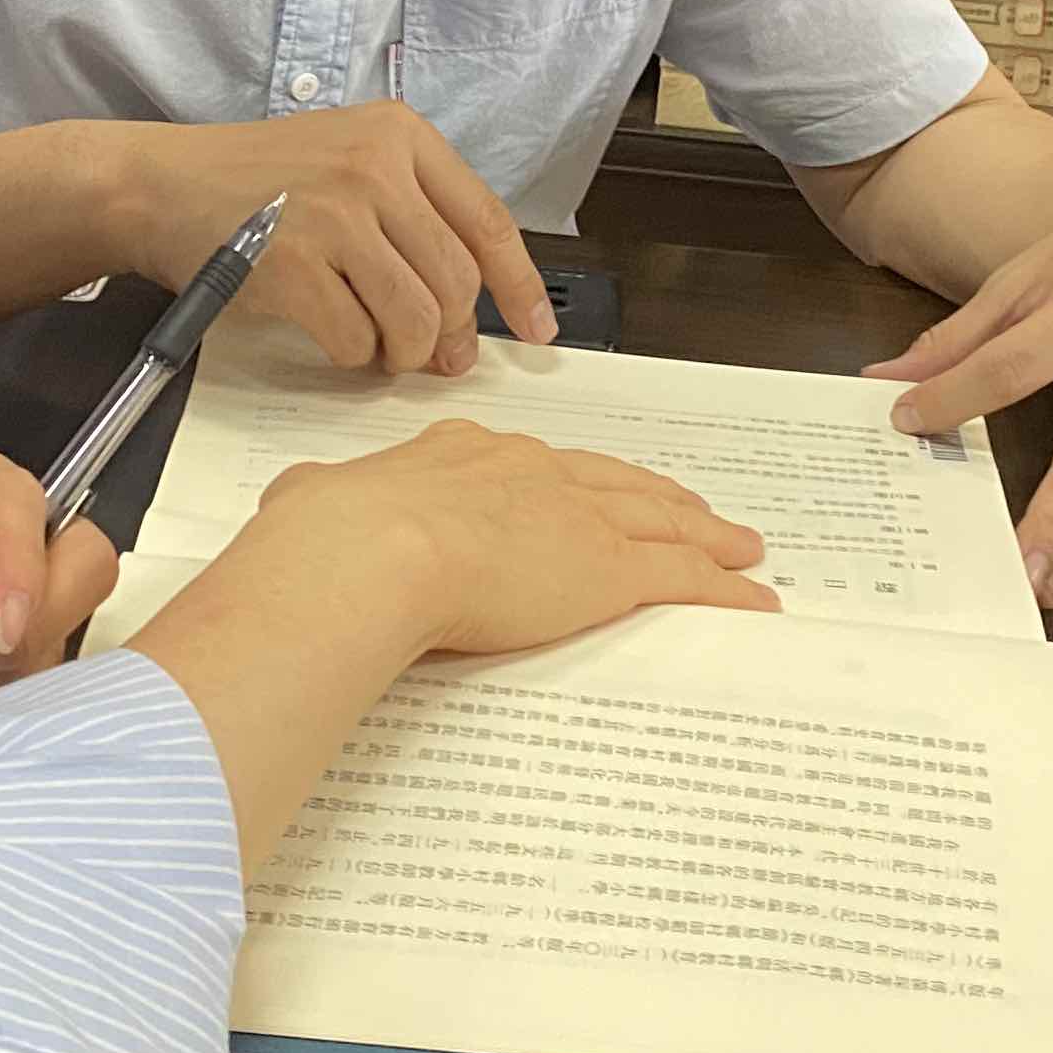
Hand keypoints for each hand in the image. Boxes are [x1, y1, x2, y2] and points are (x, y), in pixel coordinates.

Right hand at [105, 105, 552, 375]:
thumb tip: (468, 317)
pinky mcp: (294, 265)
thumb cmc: (254, 184)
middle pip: (456, 279)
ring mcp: (333, 215)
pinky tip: (332, 337)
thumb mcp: (346, 162)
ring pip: (416, 316)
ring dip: (402, 351)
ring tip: (377, 347)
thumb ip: (412, 219)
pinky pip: (356, 339)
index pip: (487, 219)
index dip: (520, 286)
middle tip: (433, 355)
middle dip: (450, 333)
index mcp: (398, 136)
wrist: (162, 187)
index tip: (538, 330)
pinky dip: (351, 354)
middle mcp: (373, 167)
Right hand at [248, 419, 778, 653]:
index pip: (533, 465)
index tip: (585, 488)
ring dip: (704, 535)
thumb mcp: (313, 503)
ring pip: (660, 521)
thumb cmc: (331, 534)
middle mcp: (529, 474)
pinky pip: (684, 578)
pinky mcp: (607, 570)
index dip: (569, 478)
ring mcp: (575, 518)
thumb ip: (317, 502)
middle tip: (692, 510)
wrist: (369, 550)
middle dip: (654, 497)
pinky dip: (724, 589)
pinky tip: (753, 597)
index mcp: (460, 455)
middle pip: (612, 483)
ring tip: (739, 547)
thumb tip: (299, 505)